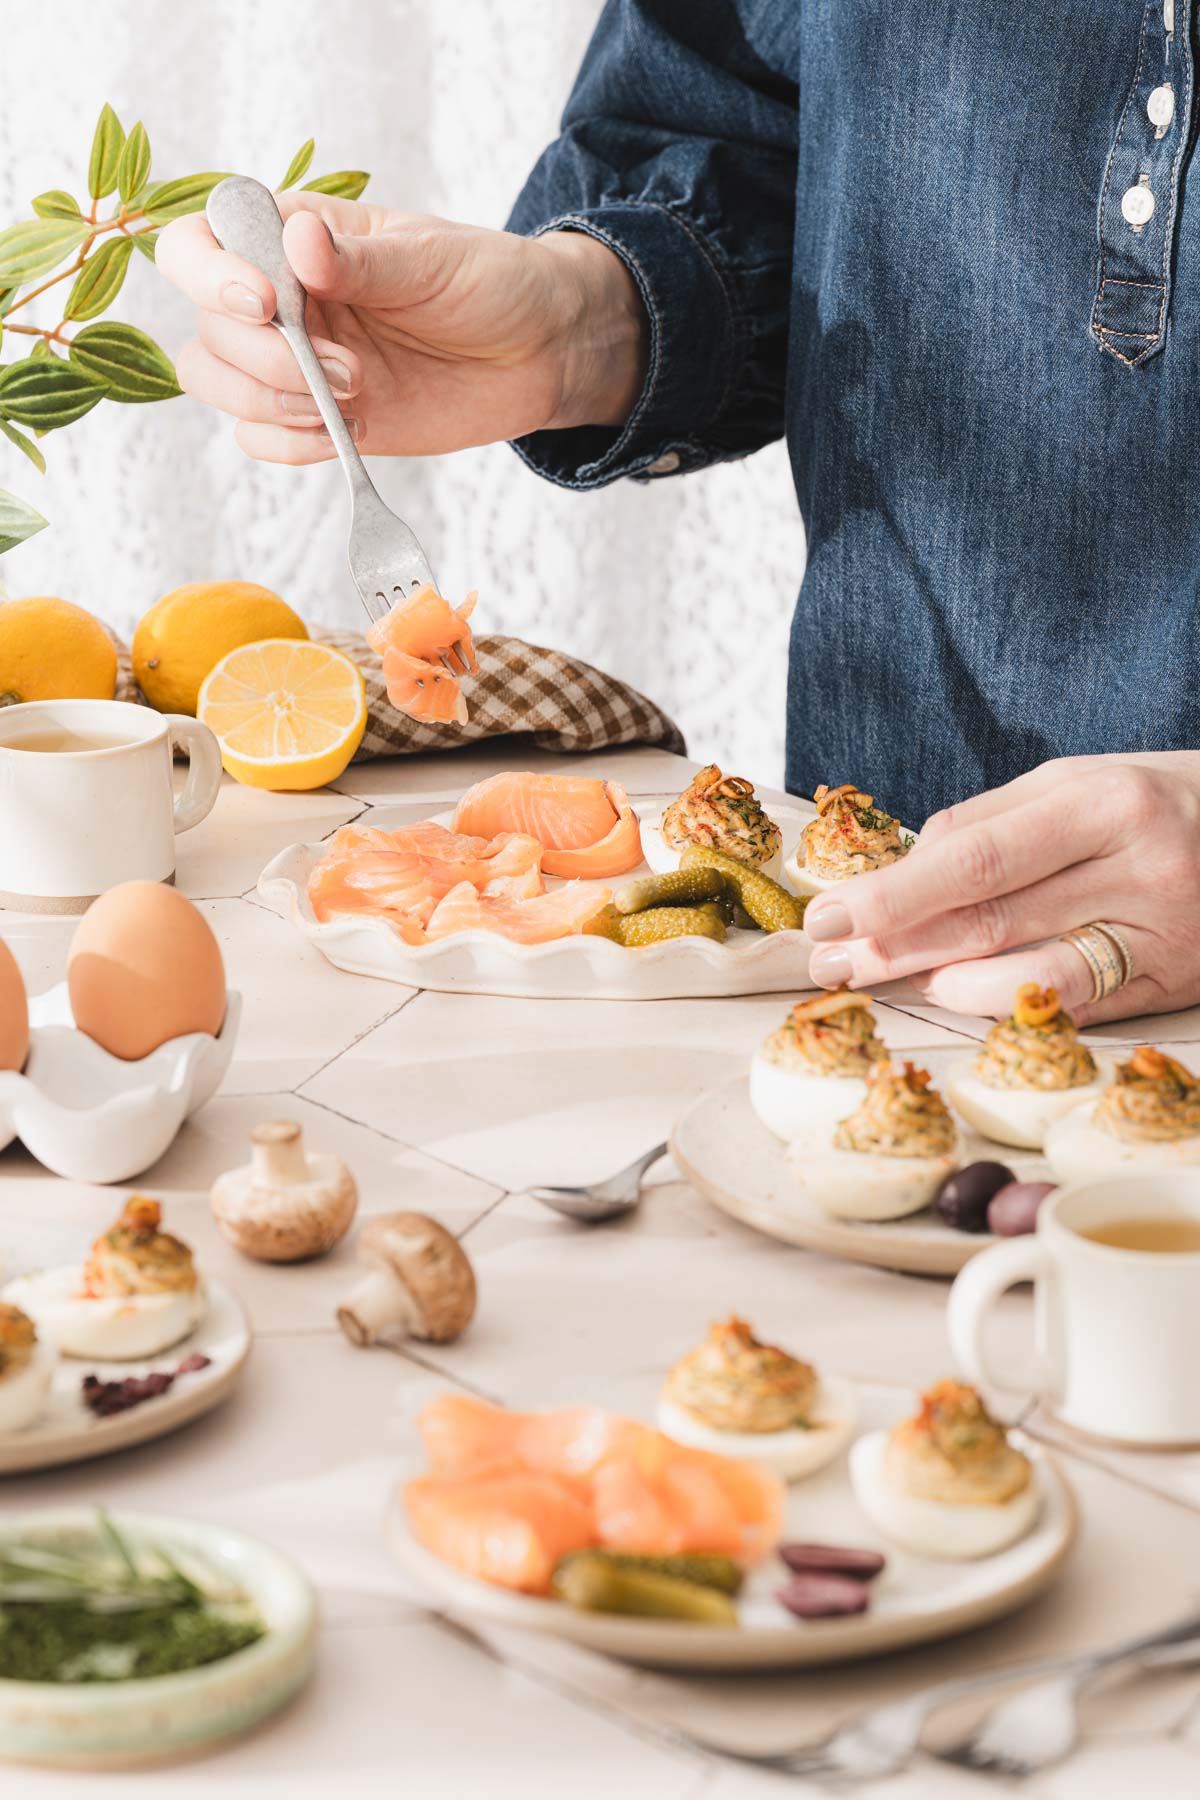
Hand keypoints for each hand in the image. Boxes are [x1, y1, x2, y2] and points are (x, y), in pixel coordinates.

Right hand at [157, 192, 646, 463]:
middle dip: (265, 360)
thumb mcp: (432, 260)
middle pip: (207, 329)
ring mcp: (294, 359)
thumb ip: (361, 261)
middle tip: (348, 372)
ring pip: (217, 383)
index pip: (199, 241)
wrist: (539, 352)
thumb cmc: (490, 283)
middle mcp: (279, 296)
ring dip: (270, 404)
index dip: (210, 274)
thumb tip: (300, 241)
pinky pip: (257, 437)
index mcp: (294, 236)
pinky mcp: (317, 415)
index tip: (265, 304)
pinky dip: (287, 445)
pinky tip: (343, 436)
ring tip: (348, 404)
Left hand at [803, 753, 1199, 1023]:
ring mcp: (1158, 935)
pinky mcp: (1170, 985)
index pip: (975, 857)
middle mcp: (1137, 869)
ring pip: (1030, 974)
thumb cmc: (1154, 802)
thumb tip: (905, 868)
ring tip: (881, 977)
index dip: (893, 892)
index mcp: (1105, 803)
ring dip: (941, 983)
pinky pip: (1075, 1006)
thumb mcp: (1079, 783)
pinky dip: (1004, 1004)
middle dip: (895, 943)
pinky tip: (956, 996)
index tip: (830, 912)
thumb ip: (991, 822)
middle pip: (991, 919)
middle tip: (830, 958)